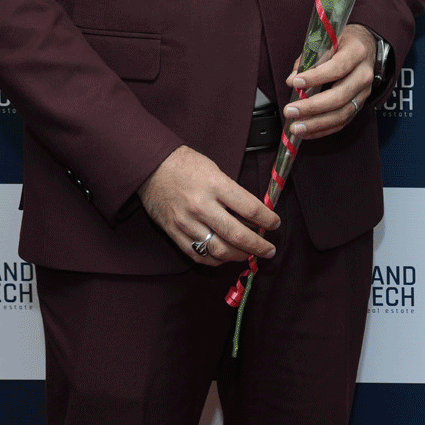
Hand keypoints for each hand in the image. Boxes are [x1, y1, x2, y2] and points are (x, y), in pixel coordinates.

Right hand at [139, 145, 279, 265]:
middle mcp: (201, 206)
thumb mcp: (216, 170)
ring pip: (218, 250)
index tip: (275, 223)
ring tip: (250, 254)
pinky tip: (226, 256)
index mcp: (216, 186)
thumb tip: (254, 213)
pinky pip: (198, 255)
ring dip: (239, 256)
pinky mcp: (173, 233)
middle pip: (237, 235)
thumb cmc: (186, 165)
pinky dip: (216, 259)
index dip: (268, 220)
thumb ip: (233, 192)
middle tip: (270, 249)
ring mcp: (186, 222)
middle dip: (258, 245)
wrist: (150, 167)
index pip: (250, 209)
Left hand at [284, 23, 376, 140]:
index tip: (296, 82)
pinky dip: (323, 129)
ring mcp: (364, 92)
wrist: (366, 48)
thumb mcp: (327, 41)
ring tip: (296, 127)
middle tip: (290, 110)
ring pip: (342, 113)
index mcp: (357, 53)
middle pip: (340, 95)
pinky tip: (307, 132)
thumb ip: (308, 59)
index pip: (338, 67)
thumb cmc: (343, 44)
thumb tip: (292, 81)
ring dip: (316, 123)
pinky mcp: (359, 105)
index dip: (317, 77)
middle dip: (312, 106)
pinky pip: (342, 122)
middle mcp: (364, 74)